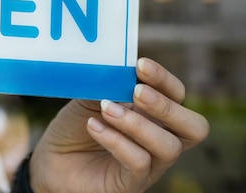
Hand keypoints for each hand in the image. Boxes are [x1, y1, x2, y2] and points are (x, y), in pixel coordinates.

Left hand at [29, 57, 208, 192]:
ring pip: (168, 147)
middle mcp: (159, 138)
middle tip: (136, 92)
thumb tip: (120, 68)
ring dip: (137, 124)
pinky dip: (117, 141)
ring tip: (106, 109)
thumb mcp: (89, 99)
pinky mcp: (131, 183)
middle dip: (167, 106)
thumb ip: (108, 84)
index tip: (141, 64)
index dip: (164, 79)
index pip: (177, 95)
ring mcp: (149, 164)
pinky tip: (94, 127)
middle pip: (194, 127)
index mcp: (153, 113)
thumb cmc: (75, 126)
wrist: (51, 159)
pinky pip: (139, 163)